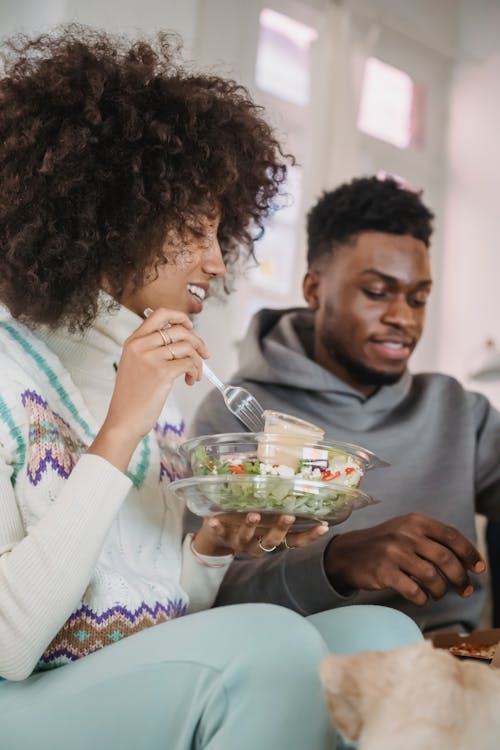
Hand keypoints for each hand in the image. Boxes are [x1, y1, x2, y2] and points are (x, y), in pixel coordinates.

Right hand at [88, 307, 208, 469]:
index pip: (160, 314)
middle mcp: (141, 345)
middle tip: (203, 355)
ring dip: (198, 362)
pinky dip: (195, 371)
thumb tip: (182, 342)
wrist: (123, 420)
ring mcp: (151, 358)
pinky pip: (189, 363)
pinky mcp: (162, 373)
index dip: (180, 316)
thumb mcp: (134, 365)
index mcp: (133, 341)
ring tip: (194, 375)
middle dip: (198, 342)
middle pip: (180, 330)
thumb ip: (151, 349)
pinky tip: (190, 380)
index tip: (190, 326)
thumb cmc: (131, 397)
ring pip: (188, 347)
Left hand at [193, 512, 328, 556]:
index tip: (324, 526)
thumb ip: (274, 505)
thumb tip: (294, 478)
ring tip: (253, 515)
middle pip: (273, 541)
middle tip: (288, 516)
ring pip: (247, 538)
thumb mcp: (263, 517)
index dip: (310, 536)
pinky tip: (213, 519)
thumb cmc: (245, 523)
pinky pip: (219, 533)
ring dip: (250, 527)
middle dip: (280, 529)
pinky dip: (216, 527)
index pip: (295, 541)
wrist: (214, 540)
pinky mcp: (221, 537)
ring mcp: (239, 542)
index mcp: (271, 538)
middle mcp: (258, 544)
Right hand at [324, 513, 485, 605]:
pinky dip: (423, 599)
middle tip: (464, 589)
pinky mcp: (384, 572)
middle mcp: (406, 534)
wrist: (349, 553)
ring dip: (441, 591)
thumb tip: (468, 562)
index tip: (479, 568)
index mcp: (415, 521)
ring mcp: (394, 553)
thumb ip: (433, 540)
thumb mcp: (406, 531)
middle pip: (446, 559)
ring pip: (433, 577)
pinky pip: (414, 591)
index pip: (452, 536)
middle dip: (460, 578)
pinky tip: (421, 598)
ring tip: (438, 594)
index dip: (470, 553)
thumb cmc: (385, 545)